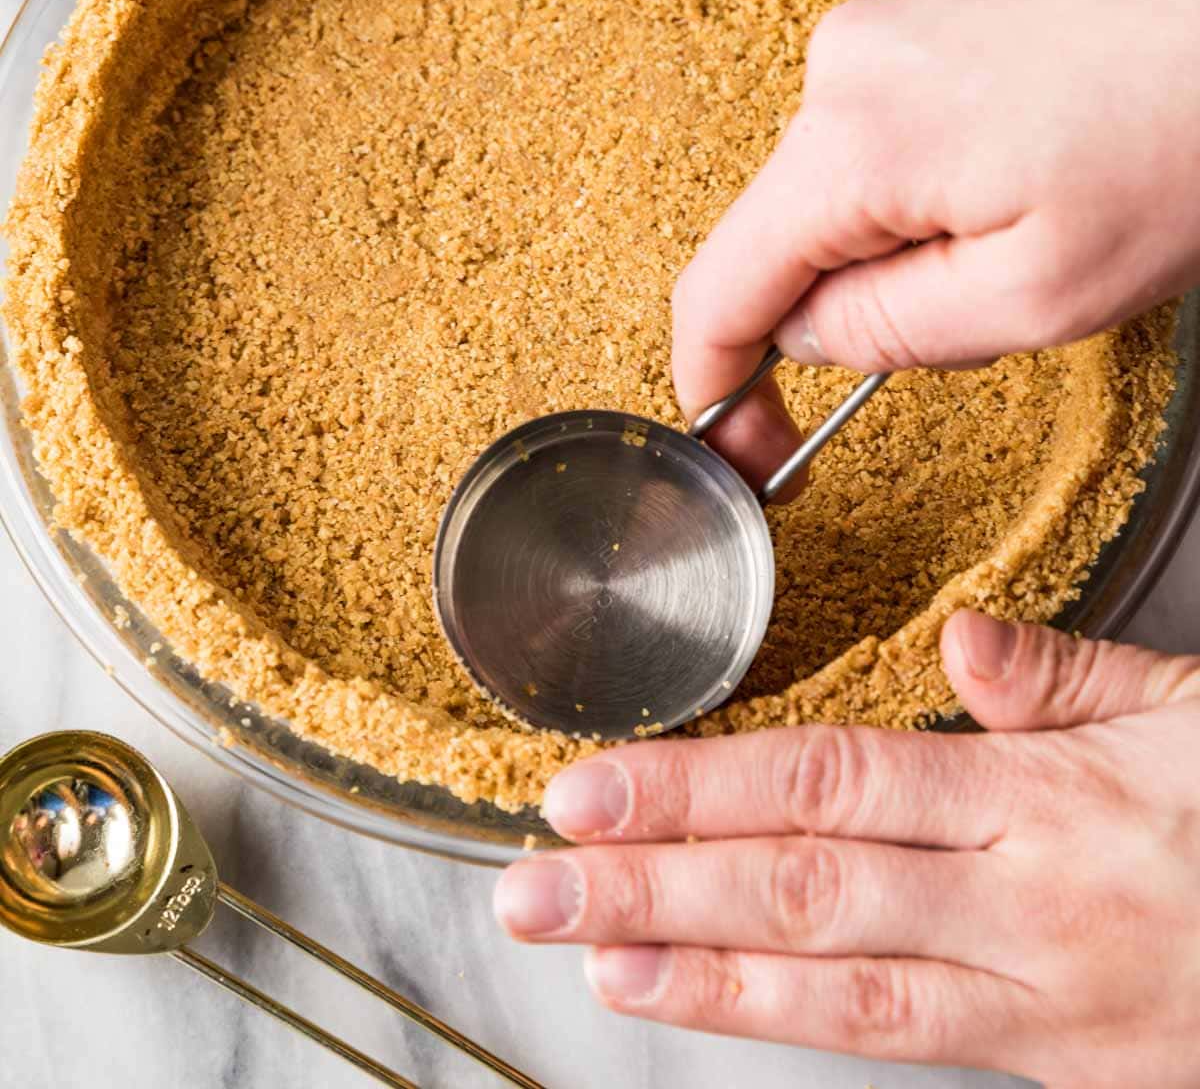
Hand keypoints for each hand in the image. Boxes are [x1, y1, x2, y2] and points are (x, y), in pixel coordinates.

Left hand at [494, 615, 1199, 1085]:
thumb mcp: (1190, 711)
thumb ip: (1063, 676)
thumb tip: (960, 641)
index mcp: (1044, 800)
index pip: (833, 785)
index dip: (701, 790)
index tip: (593, 787)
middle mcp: (1020, 904)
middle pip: (806, 890)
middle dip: (654, 887)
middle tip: (534, 887)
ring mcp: (1030, 997)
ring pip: (833, 987)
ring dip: (691, 968)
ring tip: (582, 953)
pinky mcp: (1045, 1062)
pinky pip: (896, 1044)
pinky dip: (778, 1021)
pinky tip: (695, 997)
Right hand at [669, 0, 1199, 492]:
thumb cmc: (1190, 129)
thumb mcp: (1045, 291)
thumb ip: (895, 332)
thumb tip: (808, 335)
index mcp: (850, 139)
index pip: (719, 287)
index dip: (714, 384)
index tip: (742, 449)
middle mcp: (841, 64)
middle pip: (785, 234)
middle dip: (853, 305)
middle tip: (986, 325)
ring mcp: (885, 25)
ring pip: (846, 186)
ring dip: (908, 241)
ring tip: (1046, 227)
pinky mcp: (930, 11)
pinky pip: (890, 131)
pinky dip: (936, 185)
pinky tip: (1039, 176)